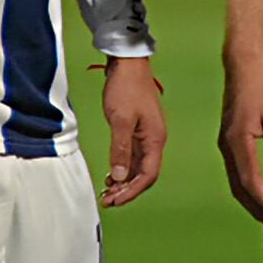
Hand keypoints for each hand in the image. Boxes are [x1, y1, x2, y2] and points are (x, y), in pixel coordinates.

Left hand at [101, 57, 165, 206]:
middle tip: (107, 199)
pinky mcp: (138, 128)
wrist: (127, 62)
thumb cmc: (126, 87)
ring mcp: (146, 134)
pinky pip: (133, 155)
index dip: (132, 191)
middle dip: (127, 190)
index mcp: (155, 139)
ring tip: (108, 190)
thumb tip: (121, 177)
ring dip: (124, 180)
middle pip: (144, 174)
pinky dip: (123, 166)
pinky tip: (112, 173)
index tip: (115, 200)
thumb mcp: (120, 120)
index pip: (148, 176)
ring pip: (138, 166)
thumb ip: (121, 150)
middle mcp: (154, 139)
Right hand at [218, 54, 262, 220]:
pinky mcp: (228, 138)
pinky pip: (235, 170)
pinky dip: (246, 185)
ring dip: (250, 198)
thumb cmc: (262, 84)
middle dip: (255, 207)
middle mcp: (227, 144)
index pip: (250, 180)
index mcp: (237, 140)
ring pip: (234, 180)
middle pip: (238, 187)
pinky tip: (258, 189)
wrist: (244, 63)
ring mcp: (225, 142)